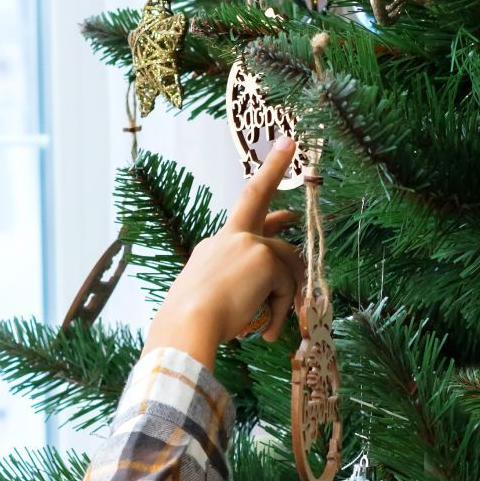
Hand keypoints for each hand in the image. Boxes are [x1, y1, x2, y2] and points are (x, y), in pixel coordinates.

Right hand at [142, 138, 303, 372]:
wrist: (188, 324)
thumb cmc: (193, 323)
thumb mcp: (217, 298)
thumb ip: (242, 288)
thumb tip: (269, 295)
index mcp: (215, 246)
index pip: (243, 208)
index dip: (264, 178)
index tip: (281, 150)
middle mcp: (230, 237)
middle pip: (263, 207)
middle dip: (275, 176)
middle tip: (292, 163)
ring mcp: (247, 243)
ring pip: (287, 262)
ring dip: (286, 295)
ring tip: (271, 327)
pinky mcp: (264, 258)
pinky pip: (288, 285)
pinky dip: (283, 309)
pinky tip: (269, 330)